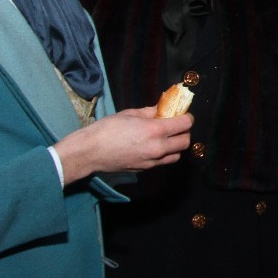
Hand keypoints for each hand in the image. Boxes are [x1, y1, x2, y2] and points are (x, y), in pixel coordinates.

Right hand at [53, 107, 192, 184]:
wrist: (90, 151)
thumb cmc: (107, 129)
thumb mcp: (131, 114)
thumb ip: (151, 112)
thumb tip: (163, 108)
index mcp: (155, 131)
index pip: (185, 124)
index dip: (187, 117)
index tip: (183, 114)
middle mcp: (158, 148)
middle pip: (185, 142)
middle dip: (184, 132)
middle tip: (177, 125)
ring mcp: (152, 161)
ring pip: (177, 155)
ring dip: (176, 146)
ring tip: (167, 138)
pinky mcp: (145, 169)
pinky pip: (163, 162)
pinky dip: (164, 154)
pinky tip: (155, 146)